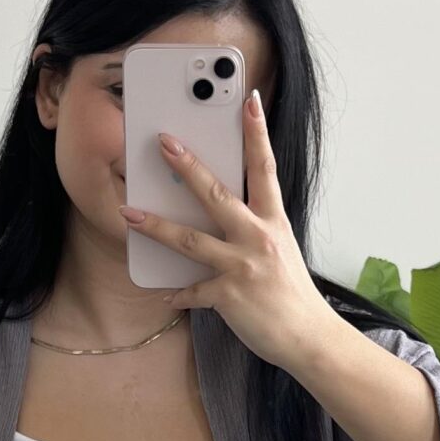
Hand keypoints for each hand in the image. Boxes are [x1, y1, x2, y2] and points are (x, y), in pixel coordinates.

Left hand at [118, 87, 331, 371]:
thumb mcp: (280, 250)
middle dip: (188, 166)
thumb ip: (255, 229)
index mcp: (273, 222)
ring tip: (130, 213)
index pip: (265, 169)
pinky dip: (178, 293)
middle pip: (217, 194)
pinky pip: (194, 291)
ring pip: (192, 240)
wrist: (309, 338)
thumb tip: (225, 212)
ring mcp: (243, 266)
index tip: (249, 103)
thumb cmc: (292, 294)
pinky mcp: (229, 296)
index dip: (257, 134)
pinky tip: (166, 294)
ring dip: (157, 226)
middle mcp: (259, 238)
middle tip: (163, 142)